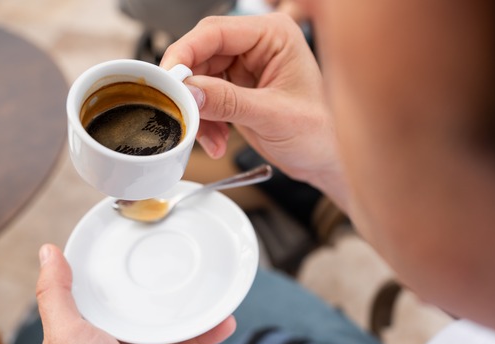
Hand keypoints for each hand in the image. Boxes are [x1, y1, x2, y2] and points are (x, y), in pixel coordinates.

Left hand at [36, 244, 235, 343]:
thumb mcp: (68, 340)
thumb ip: (56, 297)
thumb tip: (47, 253)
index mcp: (75, 330)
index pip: (87, 285)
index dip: (102, 261)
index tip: (121, 233)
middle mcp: (103, 339)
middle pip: (129, 297)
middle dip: (150, 279)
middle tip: (172, 253)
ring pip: (161, 316)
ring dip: (185, 305)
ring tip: (206, 286)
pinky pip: (184, 341)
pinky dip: (204, 332)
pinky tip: (221, 322)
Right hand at [161, 13, 348, 210]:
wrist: (327, 160)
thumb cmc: (322, 133)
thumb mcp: (274, 117)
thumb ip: (230, 102)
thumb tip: (190, 91)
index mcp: (274, 35)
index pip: (215, 31)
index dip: (185, 53)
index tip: (168, 79)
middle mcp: (257, 45)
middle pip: (201, 55)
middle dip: (190, 89)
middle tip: (181, 113)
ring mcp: (245, 68)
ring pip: (198, 79)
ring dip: (197, 111)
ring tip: (208, 137)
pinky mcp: (237, 90)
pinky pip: (205, 99)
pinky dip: (204, 121)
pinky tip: (216, 140)